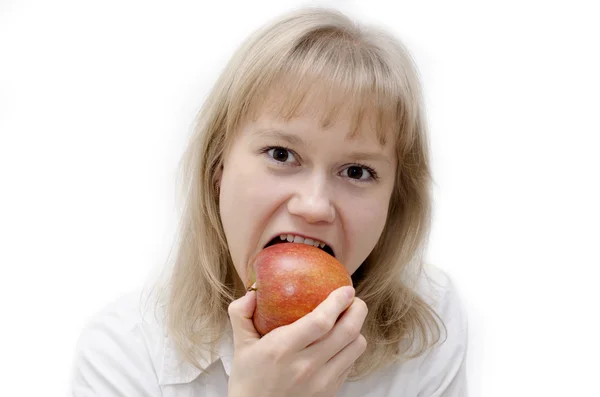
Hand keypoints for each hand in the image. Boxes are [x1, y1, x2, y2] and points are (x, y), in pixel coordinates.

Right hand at [227, 285, 367, 396]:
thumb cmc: (249, 379)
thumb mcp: (239, 345)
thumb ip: (241, 314)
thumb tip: (253, 291)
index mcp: (282, 350)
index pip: (320, 321)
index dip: (338, 302)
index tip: (345, 289)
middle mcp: (306, 366)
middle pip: (347, 331)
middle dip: (357, 309)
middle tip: (354, 299)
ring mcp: (321, 382)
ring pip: (355, 347)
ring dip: (357, 328)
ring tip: (349, 318)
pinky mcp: (330, 391)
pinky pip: (351, 363)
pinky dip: (350, 347)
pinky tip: (340, 341)